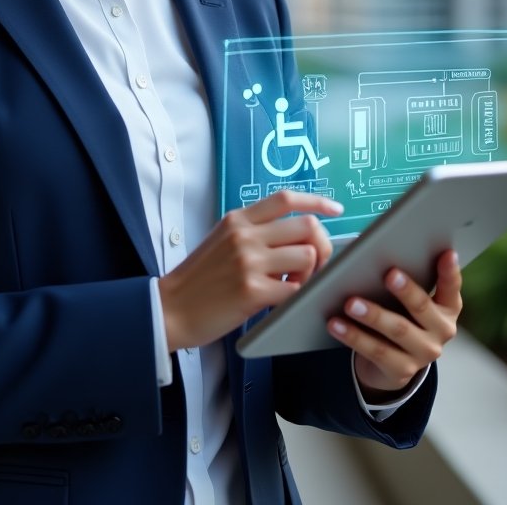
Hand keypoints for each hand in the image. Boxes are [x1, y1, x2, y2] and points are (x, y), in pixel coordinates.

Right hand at [159, 191, 342, 351]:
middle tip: (315, 264)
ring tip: (294, 284)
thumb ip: (254, 232)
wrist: (170, 308)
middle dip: (321, 245)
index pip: (286, 199)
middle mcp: (245, 235)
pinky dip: (300, 295)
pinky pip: (297, 290)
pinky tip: (285, 299)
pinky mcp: (252, 292)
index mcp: (238, 219)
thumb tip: (295, 235)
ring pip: (307, 256)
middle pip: (307, 226)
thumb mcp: (222, 240)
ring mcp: (249, 262)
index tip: (335, 209)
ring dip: (311, 273)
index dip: (317, 200)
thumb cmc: (198, 279)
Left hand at [327, 249, 461, 396]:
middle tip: (389, 274)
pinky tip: (336, 325)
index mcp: (447, 307)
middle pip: (422, 307)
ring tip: (350, 303)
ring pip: (397, 331)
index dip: (450, 271)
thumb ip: (404, 280)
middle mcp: (441, 331)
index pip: (451, 287)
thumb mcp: (407, 300)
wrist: (392, 364)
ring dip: (373, 315)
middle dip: (406, 291)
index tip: (446, 253)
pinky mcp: (403, 371)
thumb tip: (377, 254)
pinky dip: (353, 336)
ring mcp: (424, 353)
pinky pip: (376, 351)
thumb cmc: (399, 315)